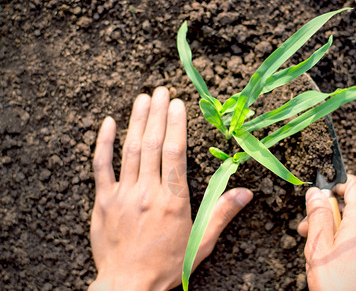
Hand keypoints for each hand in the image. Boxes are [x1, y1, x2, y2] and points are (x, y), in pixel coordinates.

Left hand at [89, 87, 252, 290]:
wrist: (127, 285)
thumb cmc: (167, 264)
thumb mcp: (201, 242)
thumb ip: (223, 214)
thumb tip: (246, 192)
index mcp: (173, 200)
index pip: (174, 153)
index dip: (176, 124)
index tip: (178, 104)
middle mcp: (148, 192)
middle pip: (152, 144)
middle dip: (158, 114)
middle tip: (161, 91)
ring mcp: (123, 195)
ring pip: (129, 150)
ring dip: (136, 121)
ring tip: (143, 98)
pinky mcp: (104, 201)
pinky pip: (101, 167)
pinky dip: (103, 143)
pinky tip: (108, 123)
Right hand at [297, 175, 355, 290]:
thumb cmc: (339, 286)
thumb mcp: (318, 247)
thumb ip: (317, 215)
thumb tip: (315, 193)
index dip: (338, 183)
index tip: (322, 192)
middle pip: (351, 207)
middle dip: (327, 213)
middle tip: (307, 229)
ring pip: (354, 225)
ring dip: (334, 229)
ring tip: (317, 248)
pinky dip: (344, 241)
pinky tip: (331, 258)